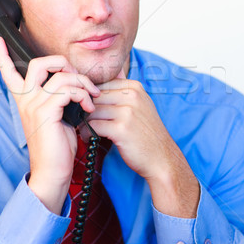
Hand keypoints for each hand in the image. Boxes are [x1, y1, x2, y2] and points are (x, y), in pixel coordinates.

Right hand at [0, 36, 99, 213]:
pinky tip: (89, 106)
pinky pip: (69, 91)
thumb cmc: (57, 146)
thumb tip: (76, 85)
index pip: (9, 72)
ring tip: (92, 96)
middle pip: (39, 63)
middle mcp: (26, 99)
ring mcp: (34, 104)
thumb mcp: (57, 116)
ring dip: (83, 82)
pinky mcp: (46, 112)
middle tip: (77, 76)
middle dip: (63, 62)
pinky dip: (84, 95)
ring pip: (61, 76)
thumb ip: (59, 98)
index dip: (3, 55)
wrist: (53, 171)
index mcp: (25, 100)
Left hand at [87, 74, 199, 217]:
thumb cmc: (146, 134)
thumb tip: (94, 85)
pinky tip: (88, 138)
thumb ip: (120, 94)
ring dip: (84, 122)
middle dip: (85, 110)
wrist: (162, 158)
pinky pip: (93, 125)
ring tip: (85, 131)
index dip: (90, 99)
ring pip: (92, 111)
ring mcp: (128, 111)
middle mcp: (132, 96)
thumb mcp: (139, 106)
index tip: (87, 111)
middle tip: (81, 122)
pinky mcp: (122, 128)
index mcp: (134, 87)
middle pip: (95, 97)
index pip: (100, 85)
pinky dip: (87, 133)